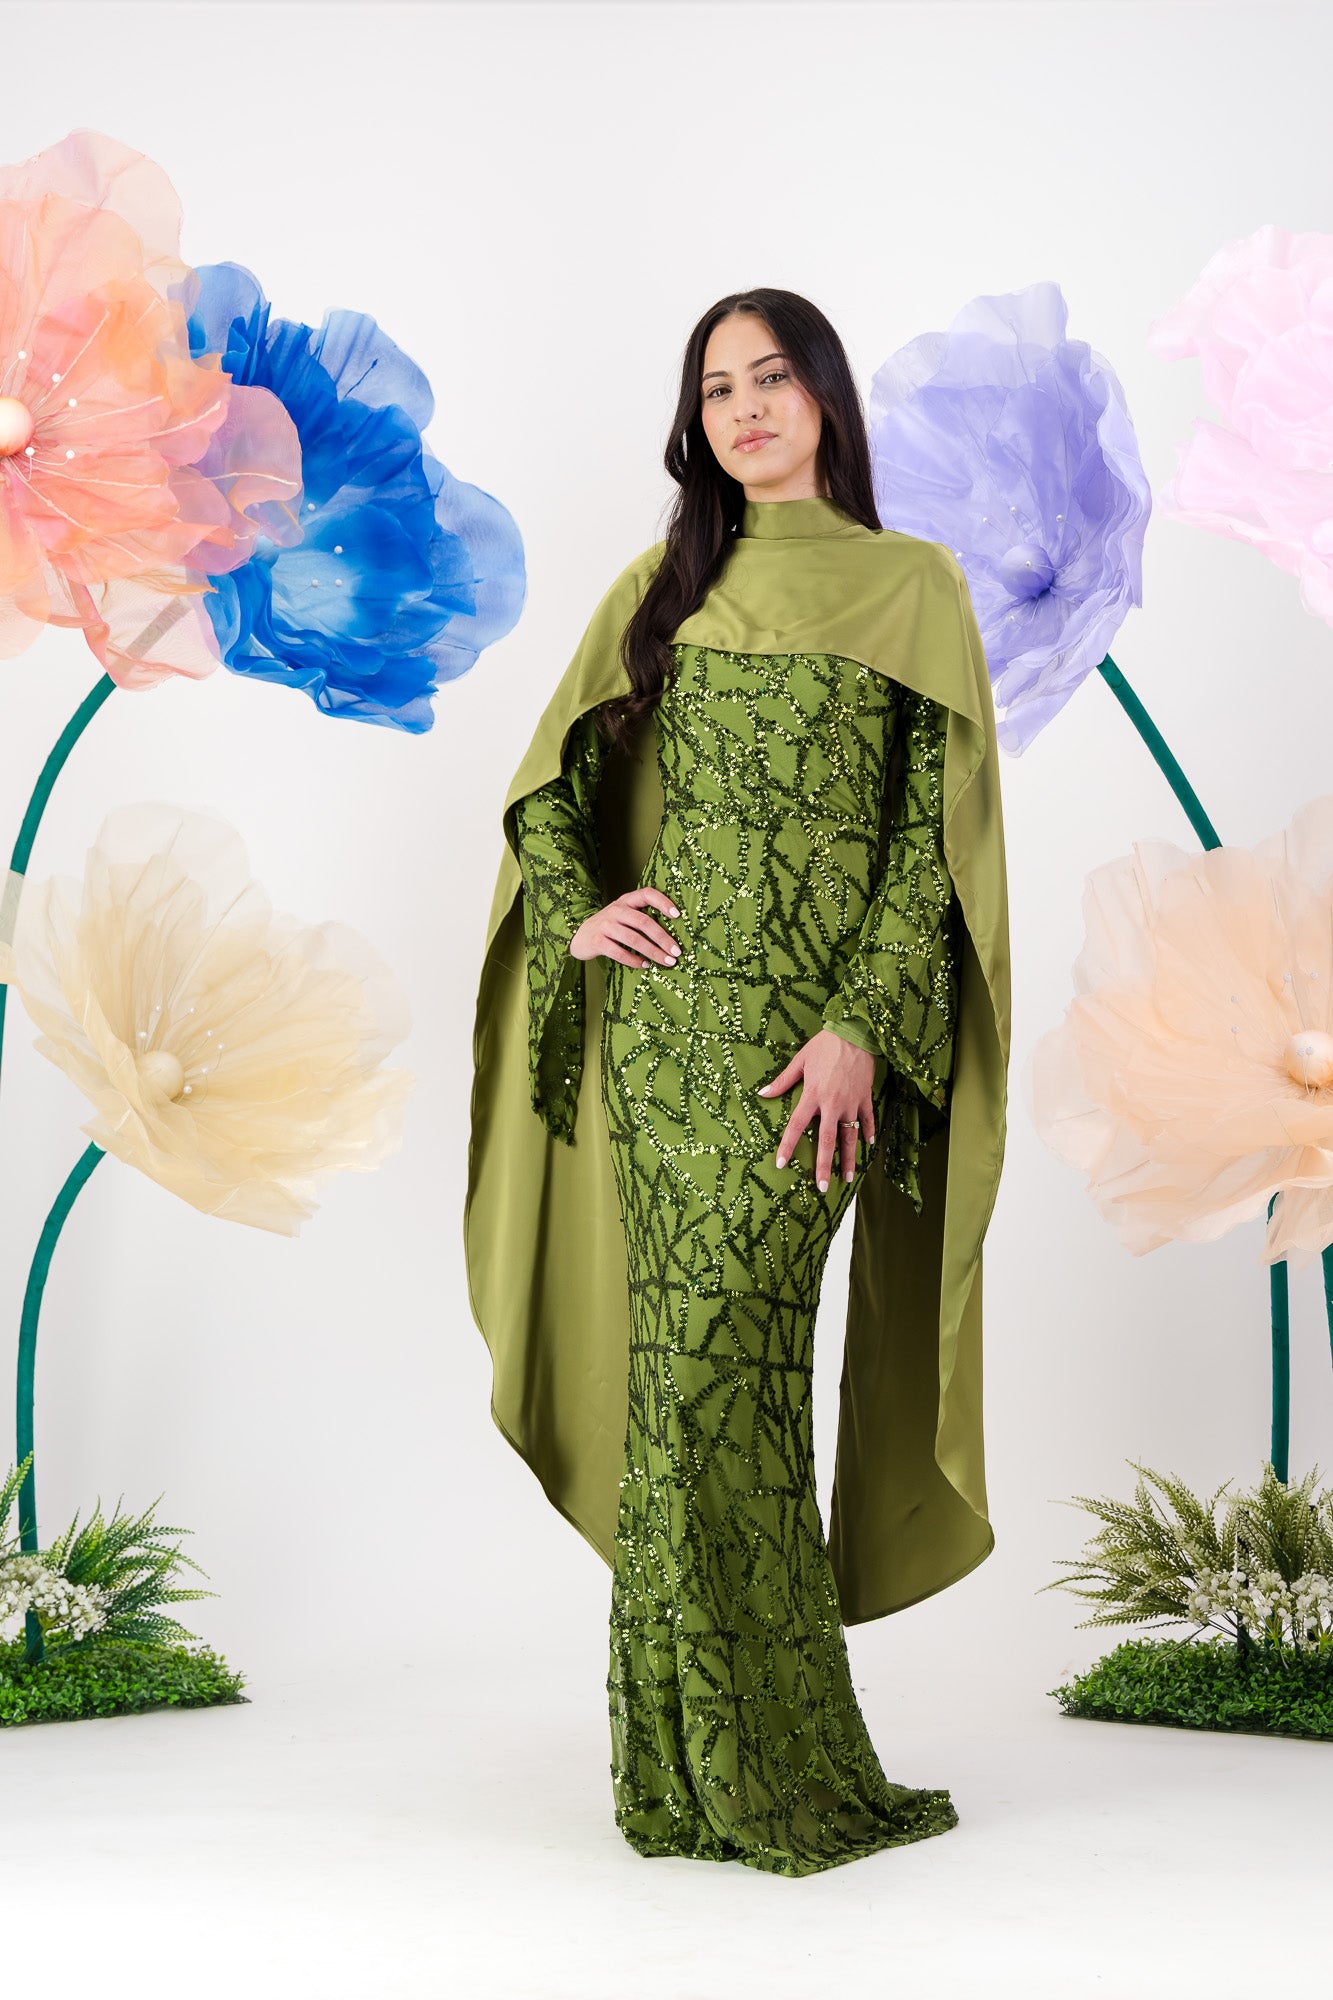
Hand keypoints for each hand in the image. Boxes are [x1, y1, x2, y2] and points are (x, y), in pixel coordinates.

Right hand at [570, 887, 681, 968]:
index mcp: (626, 900)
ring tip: (667, 962)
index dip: (663, 902)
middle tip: (677, 952)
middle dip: (663, 939)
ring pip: (633, 939)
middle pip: (644, 922)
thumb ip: (642, 917)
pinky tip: (645, 965)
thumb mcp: (624, 915)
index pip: (647, 894)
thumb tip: (672, 935)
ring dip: (653, 952)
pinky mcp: (598, 941)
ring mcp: (605, 925)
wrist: (579, 936)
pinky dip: (634, 960)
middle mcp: (616, 910)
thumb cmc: (610, 926)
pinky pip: (619, 952)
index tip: (678, 915)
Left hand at [758, 1028, 876, 1190]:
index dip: (787, 1146)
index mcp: (813, 1095)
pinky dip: (868, 1132)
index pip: (797, 1126)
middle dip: (824, 1165)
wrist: (856, 1033)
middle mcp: (833, 1104)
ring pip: (850, 1136)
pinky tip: (868, 1145)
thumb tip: (763, 1093)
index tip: (780, 1163)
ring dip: (849, 1158)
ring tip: (848, 1178)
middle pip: (827, 1140)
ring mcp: (852, 1103)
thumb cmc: (825, 1045)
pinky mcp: (865, 1097)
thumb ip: (783, 1080)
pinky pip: (867, 1119)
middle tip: (821, 1187)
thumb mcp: (800, 1060)